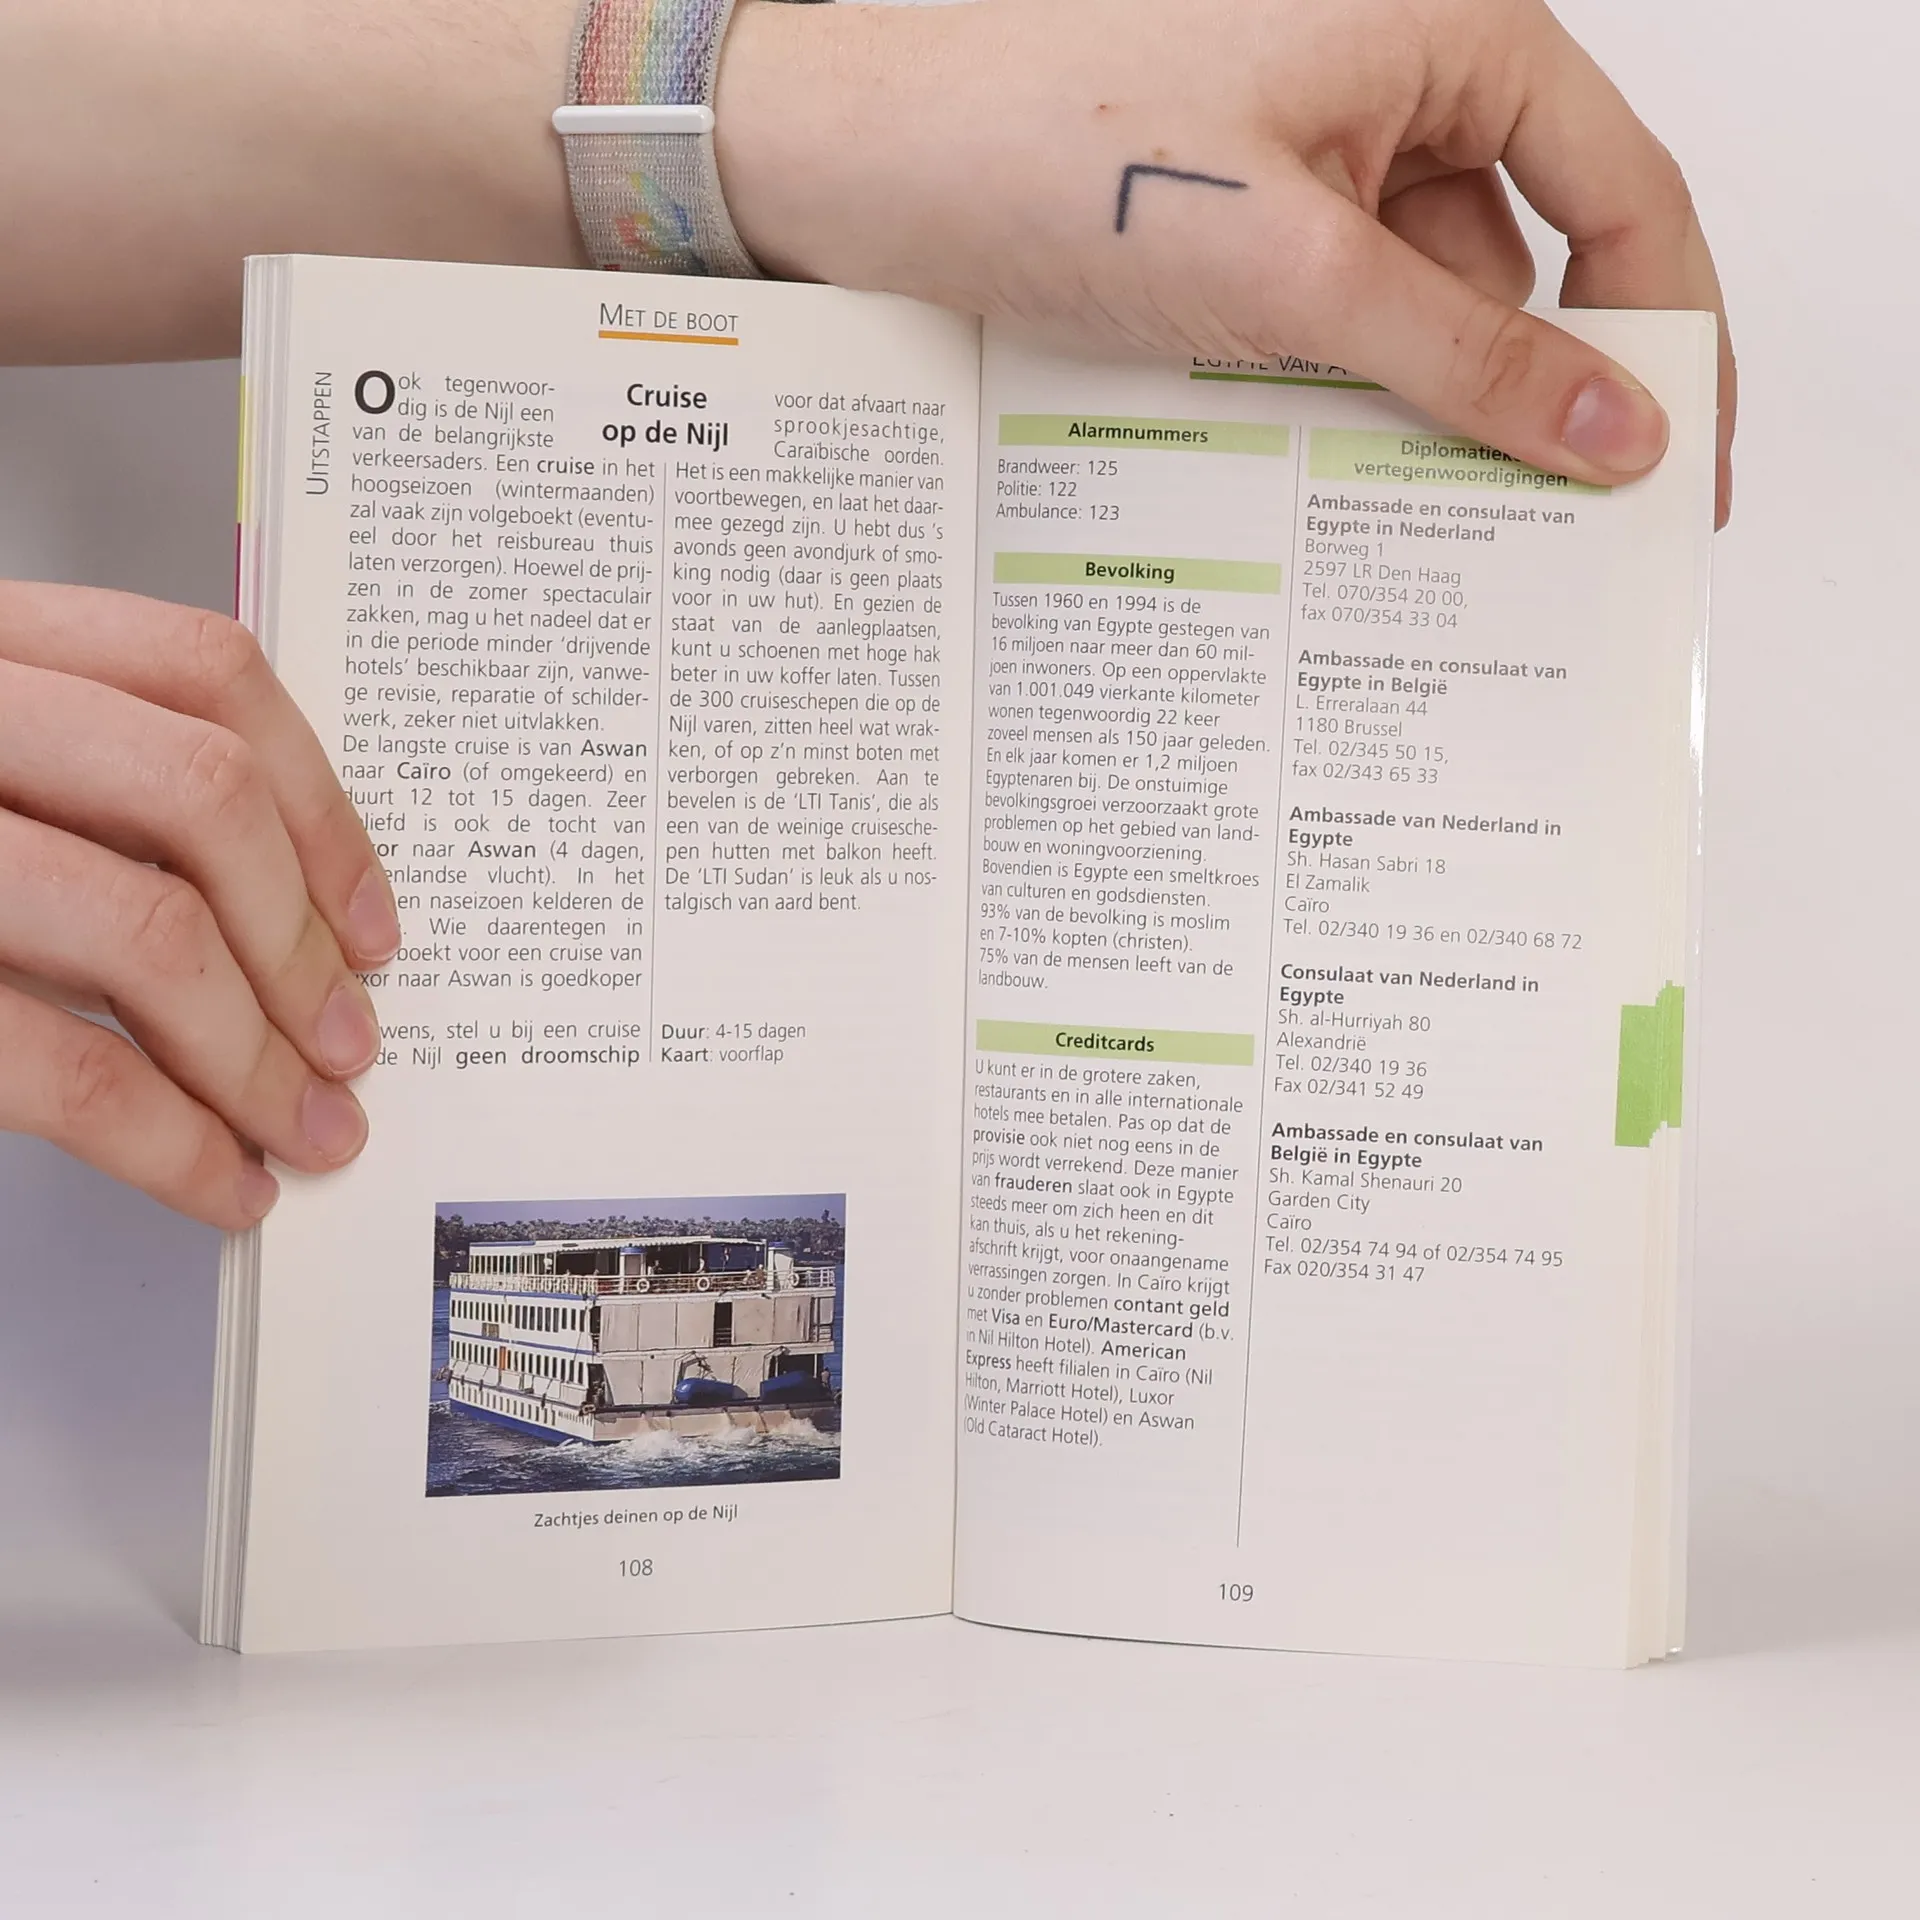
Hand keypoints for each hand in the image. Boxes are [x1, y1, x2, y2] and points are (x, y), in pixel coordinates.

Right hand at [0, 583, 399, 1226]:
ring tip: (306, 1130)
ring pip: (149, 931)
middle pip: (202, 793)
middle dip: (303, 942)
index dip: (323, 803)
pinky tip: (218, 1181)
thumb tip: (292, 927)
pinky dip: (172, 1143)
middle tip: (349, 1043)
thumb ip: (85, 796)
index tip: (375, 917)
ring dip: (256, 1058)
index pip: (203, 668)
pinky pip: (65, 1070)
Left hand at [721, 0, 1734, 521]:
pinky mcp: (1227, 218)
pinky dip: (1331, 399)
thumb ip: (1465, 353)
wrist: (846, 161)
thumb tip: (1615, 428)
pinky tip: (1325, 484)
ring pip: (1412, 305)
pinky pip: (1322, 319)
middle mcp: (1386, 81)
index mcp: (1442, 33)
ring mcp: (1300, 154)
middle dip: (1534, 396)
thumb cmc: (1042, 148)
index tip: (1683, 468)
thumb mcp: (1290, 268)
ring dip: (1418, 415)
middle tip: (1561, 539)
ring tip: (1426, 535)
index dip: (1668, 333)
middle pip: (1519, 258)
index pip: (1620, 191)